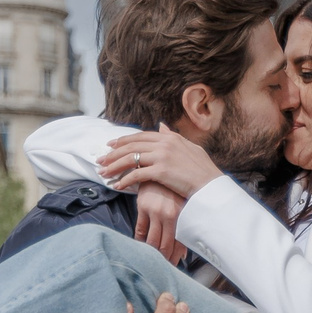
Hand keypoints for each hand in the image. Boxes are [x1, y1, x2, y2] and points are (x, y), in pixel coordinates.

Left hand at [101, 125, 224, 203]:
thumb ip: (173, 137)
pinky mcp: (161, 171)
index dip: (123, 140)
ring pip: (130, 158)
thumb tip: (162, 126)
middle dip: (113, 153)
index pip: (140, 136)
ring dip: (114, 166)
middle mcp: (164, 143)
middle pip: (132, 145)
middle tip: (100, 160)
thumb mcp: (189, 148)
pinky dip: (125, 180)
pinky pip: (136, 174)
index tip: (111, 145)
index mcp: (170, 137)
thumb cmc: (203, 170)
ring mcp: (162, 156)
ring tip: (103, 173)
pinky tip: (117, 185)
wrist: (211, 186)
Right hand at [133, 183, 185, 264]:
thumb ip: (182, 230)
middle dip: (164, 259)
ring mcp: (155, 211)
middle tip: (161, 268)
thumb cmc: (173, 192)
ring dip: (151, 253)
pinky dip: (140, 241)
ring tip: (151, 260)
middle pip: (165, 245)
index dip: (175, 258)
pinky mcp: (143, 208)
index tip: (172, 266)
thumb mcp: (181, 208)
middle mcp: (170, 215)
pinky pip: (140, 231)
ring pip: (152, 241)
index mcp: (182, 216)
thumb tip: (182, 255)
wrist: (159, 169)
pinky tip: (141, 247)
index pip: (179, 244)